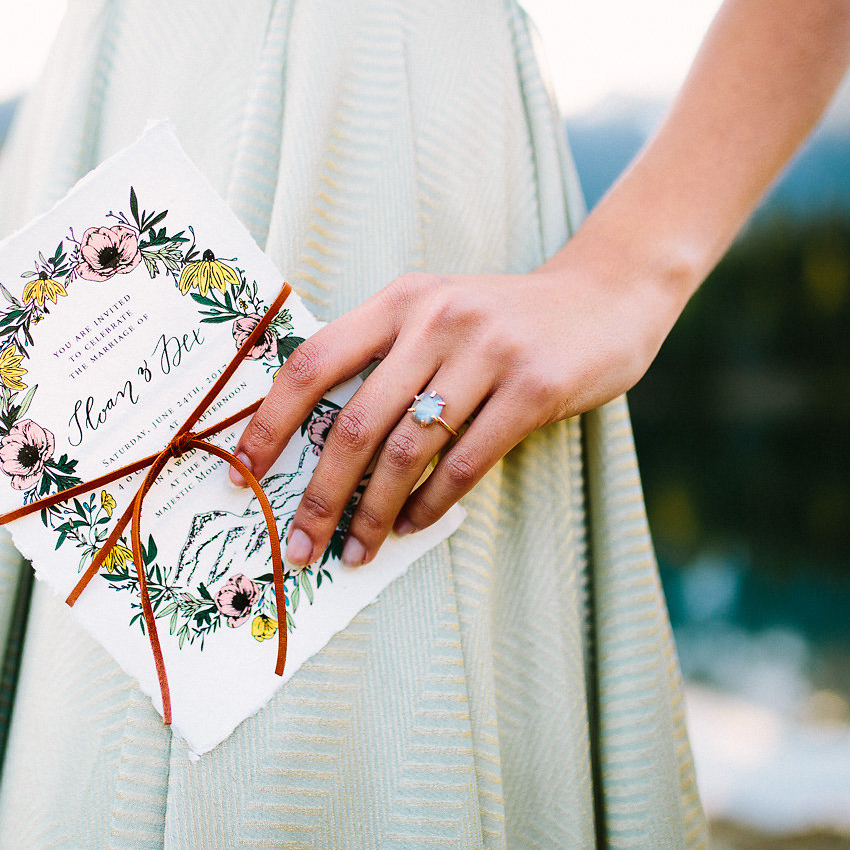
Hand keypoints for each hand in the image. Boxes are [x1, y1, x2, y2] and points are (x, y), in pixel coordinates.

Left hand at [230, 250, 683, 567]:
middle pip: (353, 423)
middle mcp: (436, 319)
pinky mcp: (534, 387)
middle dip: (320, 496)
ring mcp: (487, 351)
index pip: (313, 363)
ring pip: (407, 451)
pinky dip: (432, 505)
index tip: (244, 475)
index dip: (270, 422)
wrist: (606, 297)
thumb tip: (315, 441)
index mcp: (400, 300)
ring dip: (372, 513)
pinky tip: (412, 526)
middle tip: (299, 545)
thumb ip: (384, 357)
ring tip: (356, 552)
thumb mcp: (437, 313)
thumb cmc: (505, 320)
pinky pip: (466, 462)